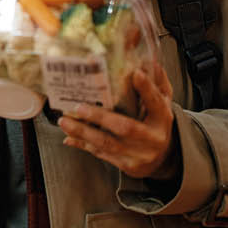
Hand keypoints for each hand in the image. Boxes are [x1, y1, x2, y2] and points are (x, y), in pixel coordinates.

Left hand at [58, 62, 176, 177]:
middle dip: (100, 117)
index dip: (146, 89)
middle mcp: (152, 138)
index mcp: (163, 119)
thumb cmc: (156, 125)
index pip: (156, 102)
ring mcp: (139, 154)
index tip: (135, 74)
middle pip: (126, 127)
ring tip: (64, 121)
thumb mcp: (162, 106)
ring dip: (83, 132)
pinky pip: (101, 154)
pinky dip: (82, 145)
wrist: (163, 160)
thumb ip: (157, 85)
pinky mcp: (126, 165)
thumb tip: (150, 62)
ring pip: (107, 143)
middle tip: (79, 106)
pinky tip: (68, 137)